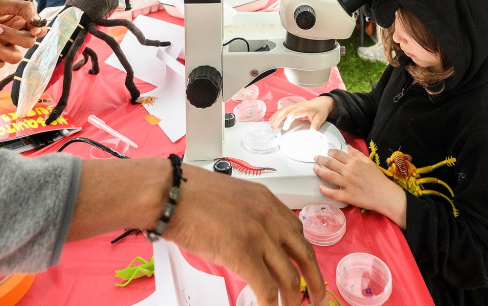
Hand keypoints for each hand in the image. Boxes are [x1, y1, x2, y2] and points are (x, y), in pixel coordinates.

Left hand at [0, 0, 44, 69]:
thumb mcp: (1, 2)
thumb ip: (23, 9)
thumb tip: (37, 21)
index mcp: (18, 20)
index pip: (37, 30)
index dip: (38, 32)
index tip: (32, 30)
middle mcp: (12, 33)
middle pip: (27, 44)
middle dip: (12, 37)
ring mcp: (0, 45)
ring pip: (14, 58)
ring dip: (0, 50)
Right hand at [167, 168, 327, 305]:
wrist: (171, 193)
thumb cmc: (189, 195)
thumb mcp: (231, 197)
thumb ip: (246, 216)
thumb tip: (247, 241)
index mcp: (266, 200)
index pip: (297, 232)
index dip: (303, 256)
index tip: (305, 270)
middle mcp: (269, 216)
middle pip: (304, 254)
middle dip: (314, 281)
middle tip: (316, 298)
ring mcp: (258, 235)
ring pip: (289, 277)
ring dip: (292, 300)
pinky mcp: (243, 254)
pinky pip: (267, 288)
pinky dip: (270, 305)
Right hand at [268, 96, 334, 131]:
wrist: (323, 102)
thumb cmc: (321, 109)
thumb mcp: (320, 118)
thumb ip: (315, 126)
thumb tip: (312, 133)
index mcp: (303, 108)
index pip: (293, 113)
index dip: (288, 120)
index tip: (285, 127)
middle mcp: (298, 106)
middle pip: (285, 110)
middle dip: (277, 118)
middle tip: (272, 126)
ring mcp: (295, 105)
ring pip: (283, 109)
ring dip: (276, 116)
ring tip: (270, 123)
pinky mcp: (294, 106)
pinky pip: (284, 109)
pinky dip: (278, 113)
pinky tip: (274, 118)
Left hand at [313, 145, 405, 225]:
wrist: (385, 195)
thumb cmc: (378, 178)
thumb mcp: (369, 162)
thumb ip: (357, 153)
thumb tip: (347, 146)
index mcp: (354, 162)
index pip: (338, 154)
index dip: (331, 152)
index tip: (327, 152)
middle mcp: (348, 172)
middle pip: (330, 164)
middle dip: (321, 159)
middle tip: (316, 158)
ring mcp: (346, 184)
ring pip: (329, 176)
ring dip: (320, 171)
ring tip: (315, 169)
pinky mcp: (347, 196)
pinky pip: (332, 193)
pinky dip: (325, 190)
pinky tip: (320, 187)